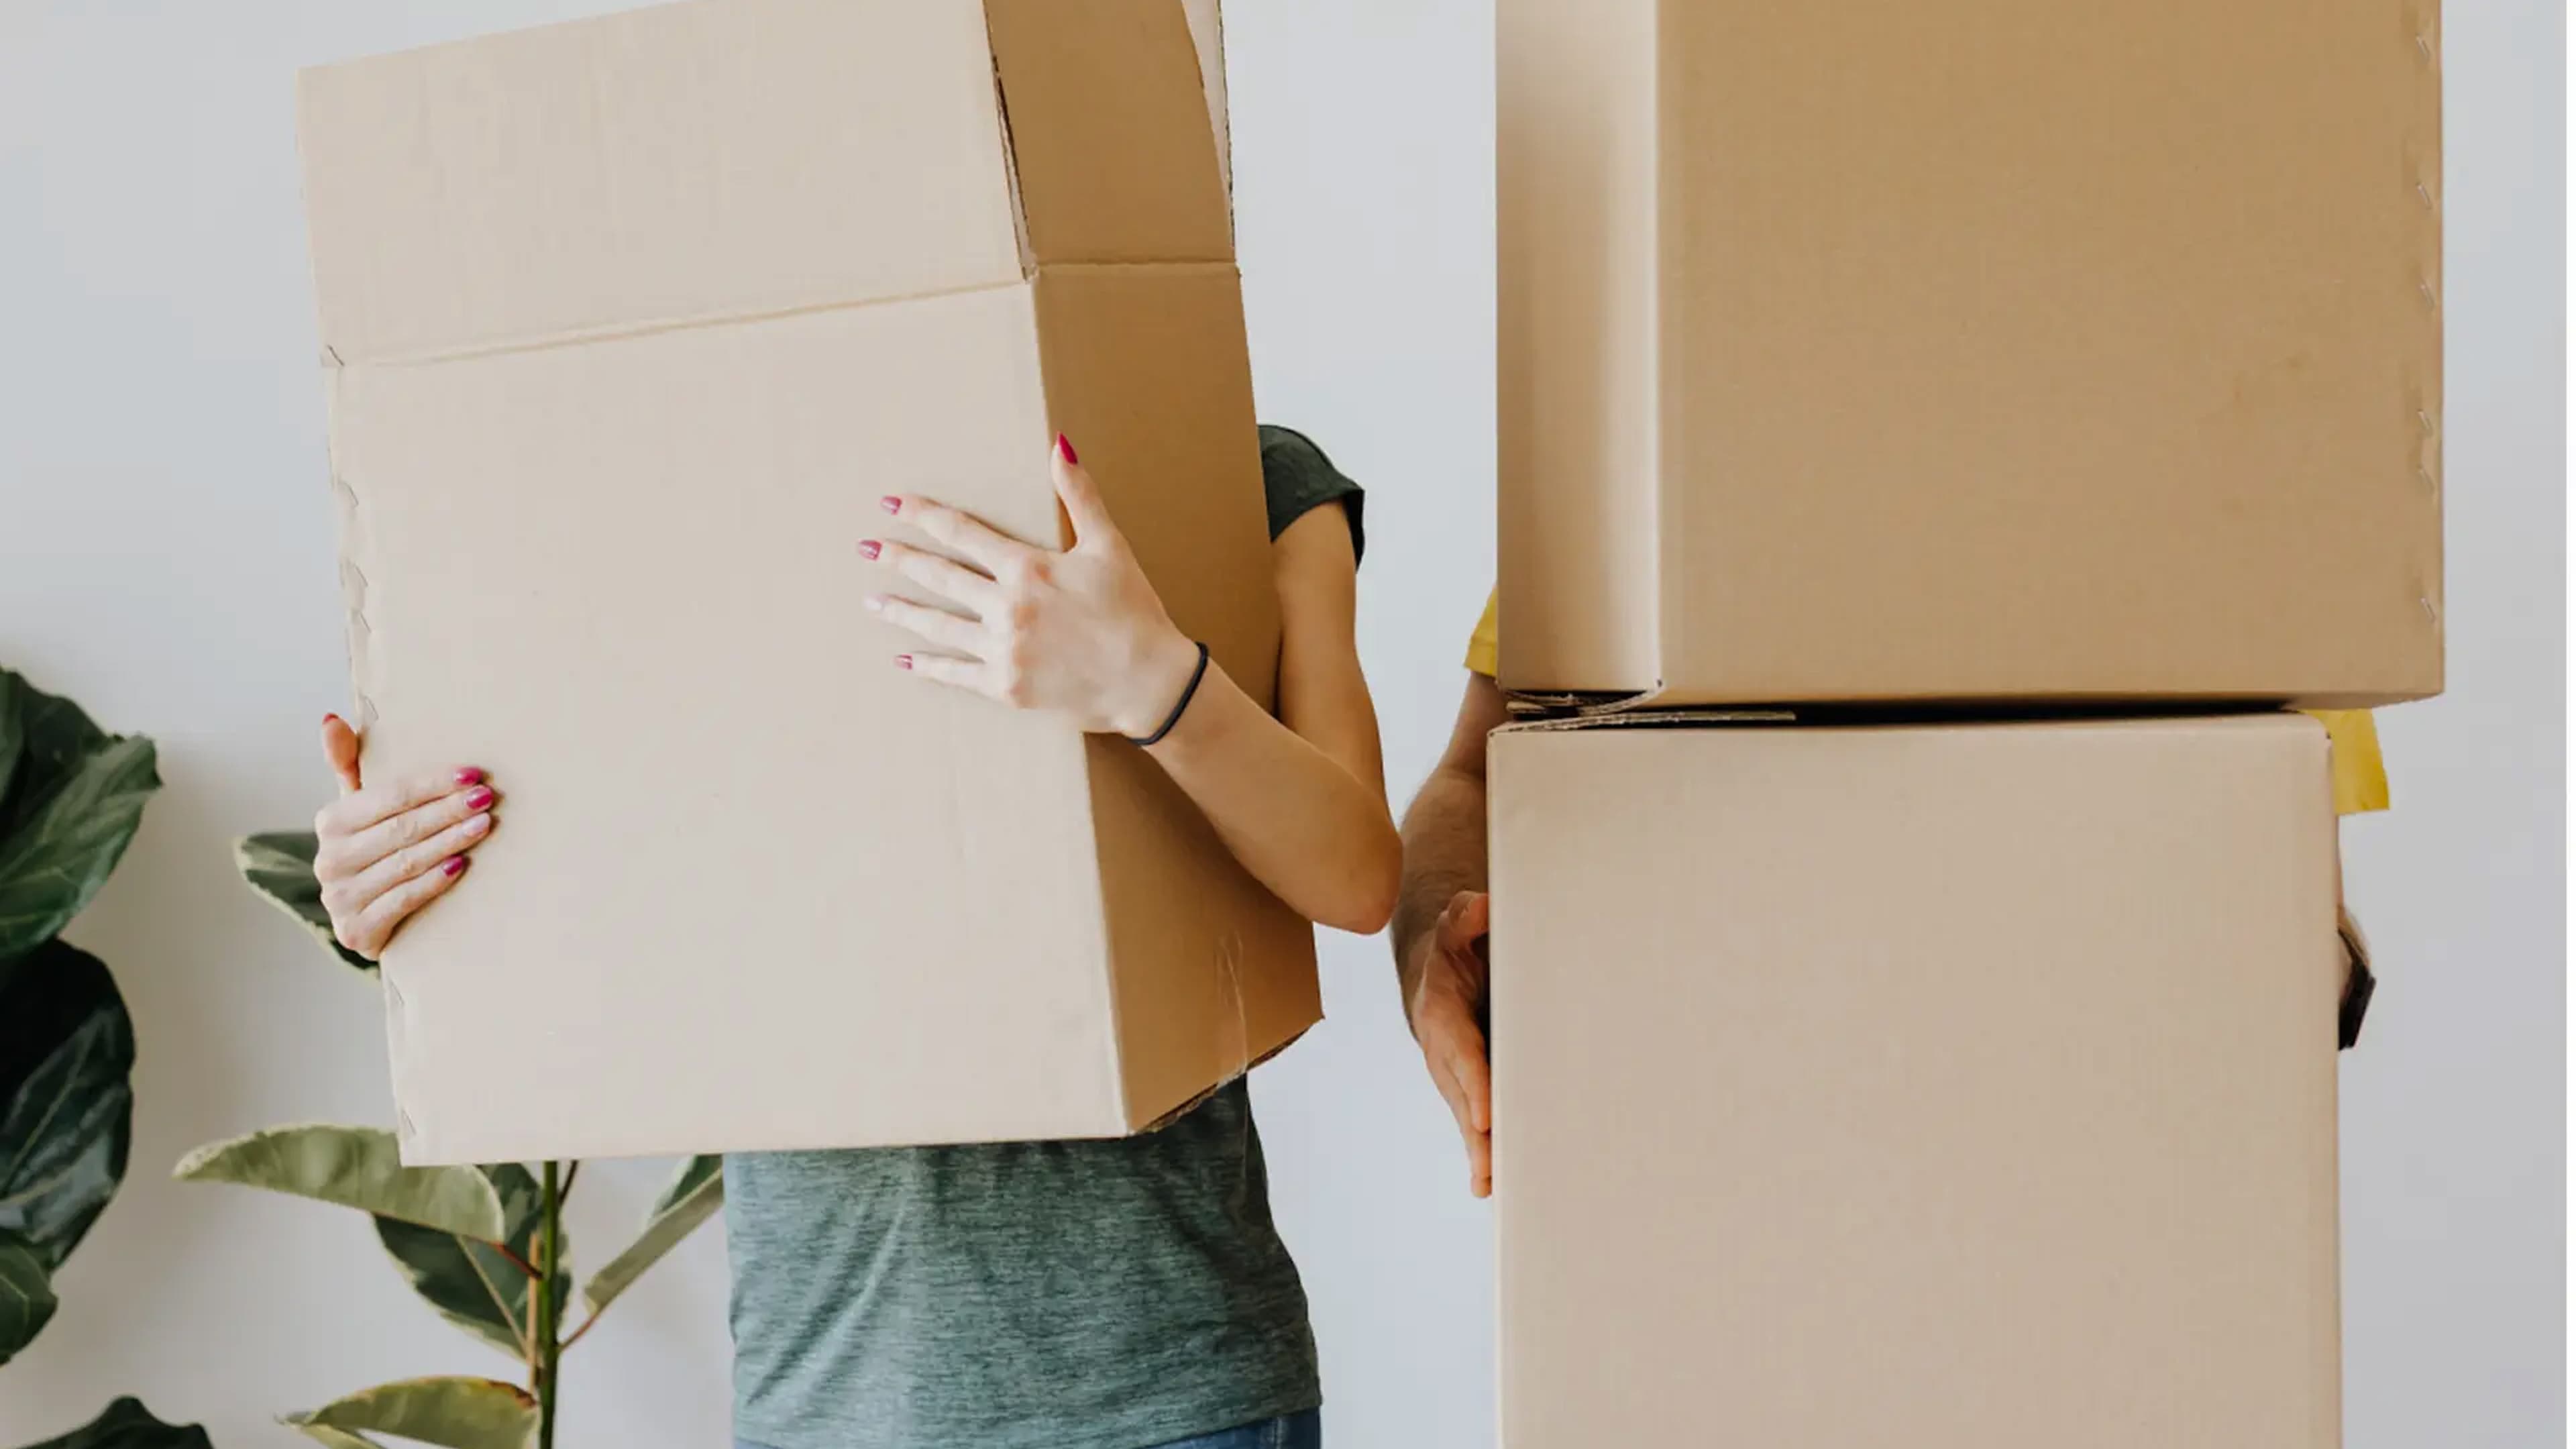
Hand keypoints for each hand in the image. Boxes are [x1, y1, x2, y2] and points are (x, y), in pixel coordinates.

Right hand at [310, 713, 494, 959]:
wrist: (366, 916)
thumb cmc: (374, 848)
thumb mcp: (360, 808)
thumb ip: (348, 764)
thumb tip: (331, 719)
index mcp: (330, 822)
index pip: (388, 797)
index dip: (431, 784)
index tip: (472, 773)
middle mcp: (329, 859)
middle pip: (401, 828)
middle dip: (447, 811)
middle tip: (487, 797)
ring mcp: (341, 898)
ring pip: (405, 863)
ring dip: (448, 842)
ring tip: (484, 826)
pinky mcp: (356, 931)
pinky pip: (402, 900)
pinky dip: (433, 882)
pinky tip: (461, 866)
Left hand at [862, 434, 1201, 736]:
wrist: (1149, 681)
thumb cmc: (1133, 610)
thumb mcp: (1109, 546)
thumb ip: (1079, 496)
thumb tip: (1059, 445)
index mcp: (1028, 568)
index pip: (963, 533)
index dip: (924, 516)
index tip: (893, 504)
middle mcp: (1007, 607)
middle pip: (940, 576)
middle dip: (900, 558)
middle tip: (866, 547)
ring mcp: (1003, 650)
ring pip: (939, 626)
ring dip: (902, 611)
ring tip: (872, 600)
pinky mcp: (1006, 687)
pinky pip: (956, 673)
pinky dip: (928, 666)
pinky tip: (905, 660)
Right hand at [1407, 890, 1492, 1197]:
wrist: (1438, 970)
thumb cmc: (1458, 946)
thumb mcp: (1460, 922)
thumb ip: (1469, 915)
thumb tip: (1483, 906)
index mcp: (1442, 1012)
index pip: (1461, 1051)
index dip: (1473, 1082)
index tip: (1486, 1114)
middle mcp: (1442, 1050)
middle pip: (1461, 1095)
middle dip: (1475, 1132)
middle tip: (1491, 1165)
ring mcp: (1453, 1073)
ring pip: (1466, 1116)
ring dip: (1478, 1152)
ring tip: (1489, 1185)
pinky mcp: (1468, 1085)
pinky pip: (1474, 1121)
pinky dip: (1482, 1151)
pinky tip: (1490, 1183)